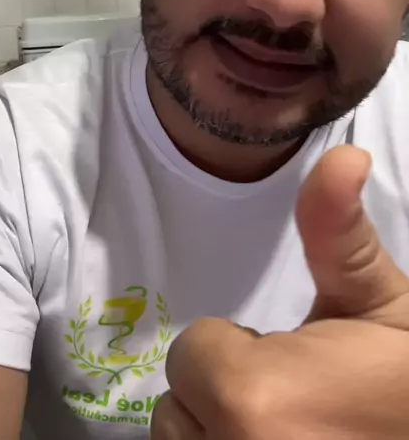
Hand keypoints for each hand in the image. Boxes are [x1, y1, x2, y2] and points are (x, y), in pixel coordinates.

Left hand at [151, 145, 408, 438]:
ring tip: (292, 429)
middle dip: (226, 396)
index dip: (242, 350)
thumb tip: (344, 153)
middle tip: (297, 402)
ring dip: (222, 437)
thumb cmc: (405, 376)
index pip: (193, 352)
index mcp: (255, 398)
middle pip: (179, 409)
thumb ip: (336, 231)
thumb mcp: (379, 303)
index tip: (293, 361)